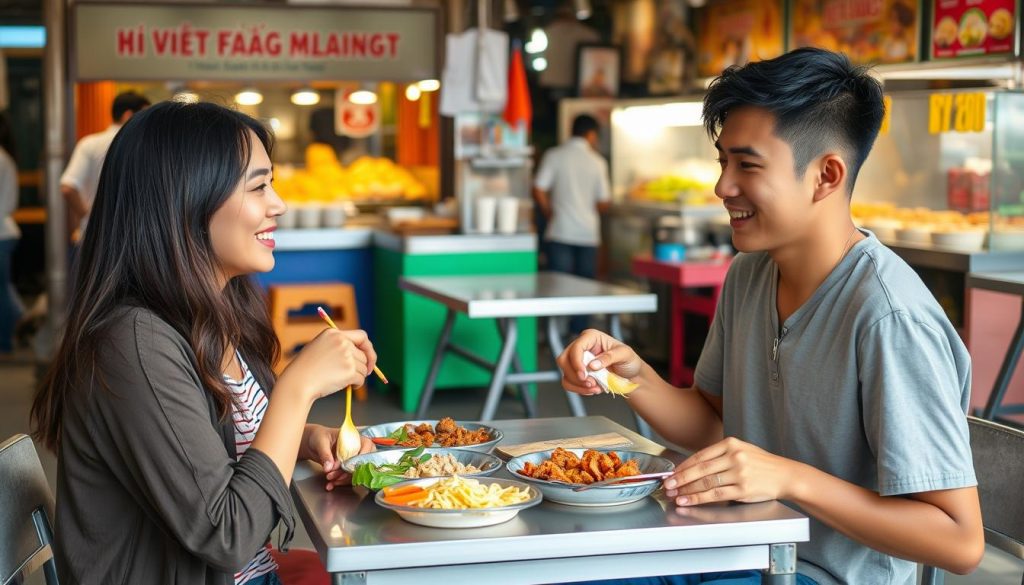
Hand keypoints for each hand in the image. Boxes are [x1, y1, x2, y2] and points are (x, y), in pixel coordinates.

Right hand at [280, 328, 376, 400]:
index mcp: (334, 333)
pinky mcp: (349, 370)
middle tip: (357, 375)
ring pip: (364, 368)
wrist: (297, 382)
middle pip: (364, 355)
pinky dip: (358, 385)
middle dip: (362, 366)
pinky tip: (347, 387)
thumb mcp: (320, 348)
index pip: (362, 336)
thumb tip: (362, 356)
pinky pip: (361, 379)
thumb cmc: (306, 369)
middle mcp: (342, 342)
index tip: (369, 358)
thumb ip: (339, 347)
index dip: (368, 348)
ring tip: (343, 381)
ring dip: (358, 377)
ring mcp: (346, 356)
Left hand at [302, 425, 375, 490]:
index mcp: (353, 436)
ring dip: (343, 478)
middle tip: (334, 474)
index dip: (363, 455)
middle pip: (362, 461)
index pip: (366, 445)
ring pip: (355, 471)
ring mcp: (352, 459)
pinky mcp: (346, 468)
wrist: (311, 443)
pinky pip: (348, 476)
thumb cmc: (318, 436)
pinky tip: (331, 484)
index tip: (353, 465)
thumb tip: (329, 467)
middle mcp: (356, 448)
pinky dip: (340, 481)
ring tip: (330, 479)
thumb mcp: (321, 442)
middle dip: (349, 471)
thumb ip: (326, 454)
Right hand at [555, 328, 642, 395]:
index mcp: (591, 337)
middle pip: (564, 359)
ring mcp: (578, 361)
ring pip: (565, 373)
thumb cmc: (629, 361)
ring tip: (594, 387)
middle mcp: (582, 347)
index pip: (576, 347)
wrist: (631, 376)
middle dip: (574, 374)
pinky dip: (578, 389)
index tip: (584, 374)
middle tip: (589, 382)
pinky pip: (568, 383)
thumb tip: (592, 365)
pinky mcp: (578, 374)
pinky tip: (592, 390)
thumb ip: (609, 357)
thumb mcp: (625, 354)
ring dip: (577, 384)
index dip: (577, 362)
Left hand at [663, 437, 799, 506]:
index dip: (683, 466)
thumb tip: (692, 466)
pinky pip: (716, 494)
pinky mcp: (743, 489)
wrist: (785, 475)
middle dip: (680, 478)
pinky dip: (699, 498)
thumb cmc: (761, 464)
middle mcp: (734, 456)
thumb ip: (719, 455)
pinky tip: (688, 500)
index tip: (672, 474)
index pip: (700, 455)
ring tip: (675, 495)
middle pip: (700, 469)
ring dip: (687, 490)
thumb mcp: (742, 450)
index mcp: (731, 444)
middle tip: (667, 485)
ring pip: (706, 482)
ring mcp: (739, 473)